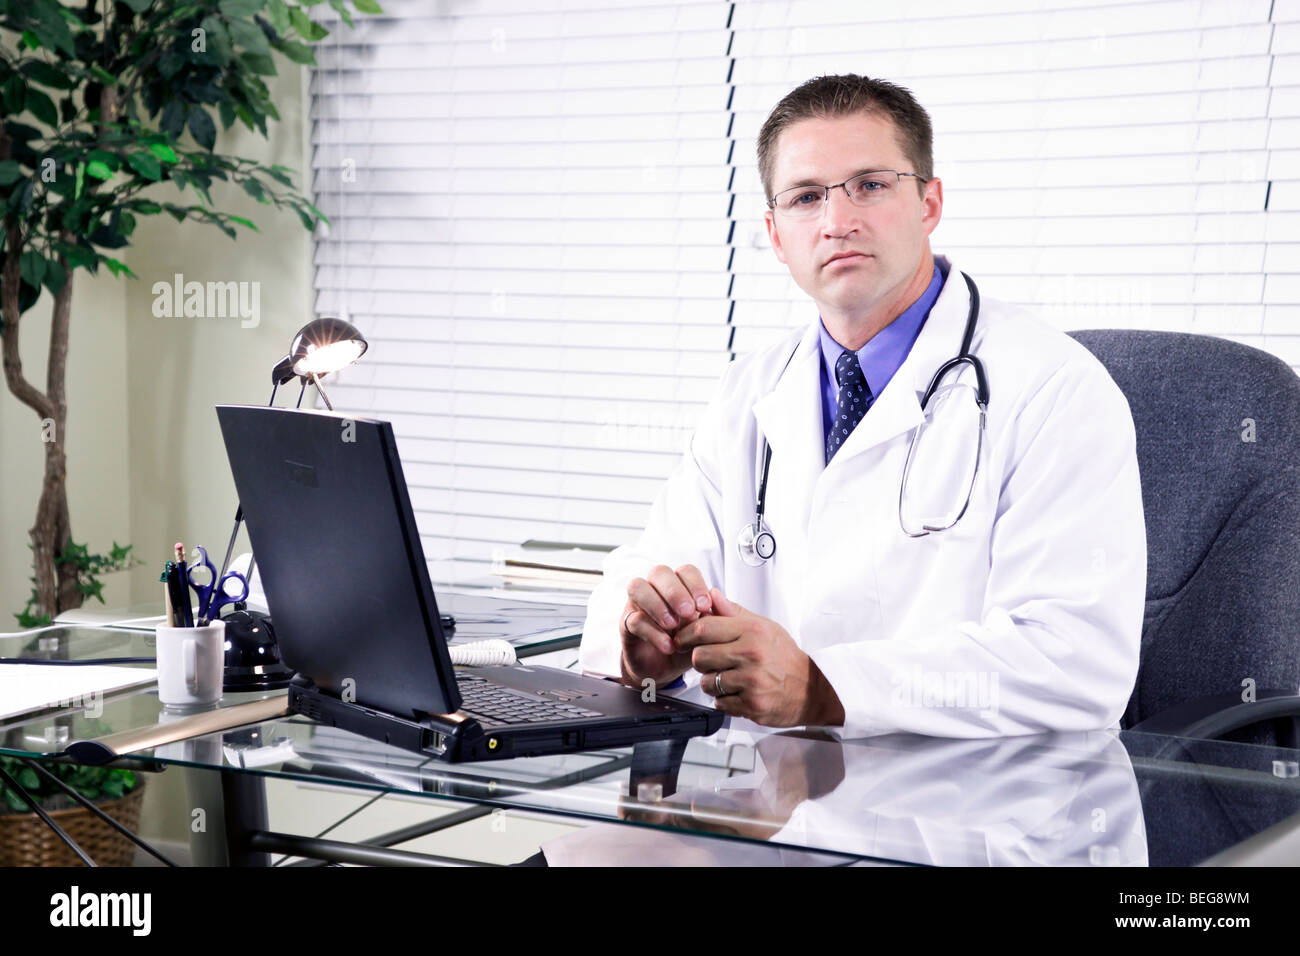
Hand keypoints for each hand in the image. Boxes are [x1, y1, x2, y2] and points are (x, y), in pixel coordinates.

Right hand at [619, 564, 713, 685]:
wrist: (667, 669)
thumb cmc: (689, 644)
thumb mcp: (709, 632)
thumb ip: (717, 614)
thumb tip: (717, 593)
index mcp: (679, 585)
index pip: (685, 571)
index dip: (695, 584)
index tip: (705, 606)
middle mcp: (656, 589)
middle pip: (659, 572)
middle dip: (675, 591)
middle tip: (688, 612)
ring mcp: (638, 604)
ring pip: (638, 587)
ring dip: (657, 605)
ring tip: (673, 625)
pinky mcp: (626, 625)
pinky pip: (633, 620)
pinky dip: (652, 633)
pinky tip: (668, 646)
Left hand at [674, 588, 845, 727]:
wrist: (812, 690)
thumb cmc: (786, 657)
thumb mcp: (764, 627)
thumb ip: (734, 613)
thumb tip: (712, 594)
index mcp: (752, 631)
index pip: (703, 628)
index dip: (685, 634)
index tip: (682, 640)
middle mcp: (751, 654)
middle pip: (699, 657)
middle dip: (700, 662)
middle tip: (713, 662)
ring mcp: (752, 681)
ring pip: (706, 683)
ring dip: (712, 683)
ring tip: (730, 679)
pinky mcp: (752, 705)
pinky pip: (719, 703)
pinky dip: (725, 701)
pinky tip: (740, 693)